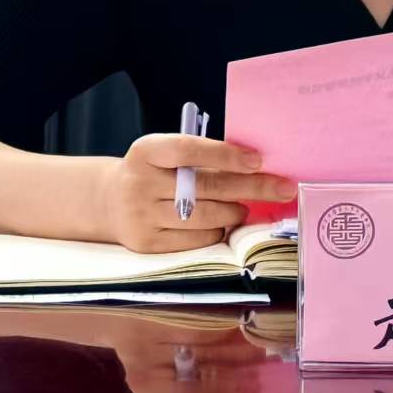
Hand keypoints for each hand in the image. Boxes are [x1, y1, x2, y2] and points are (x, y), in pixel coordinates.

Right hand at [100, 134, 295, 253]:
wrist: (110, 202)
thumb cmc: (154, 173)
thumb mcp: (164, 155)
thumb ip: (199, 158)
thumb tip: (255, 167)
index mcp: (145, 151)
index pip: (188, 149)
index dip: (225, 154)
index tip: (258, 160)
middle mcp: (139, 183)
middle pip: (205, 186)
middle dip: (250, 187)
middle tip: (282, 187)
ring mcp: (141, 215)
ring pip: (203, 217)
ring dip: (234, 212)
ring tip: (244, 208)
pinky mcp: (147, 243)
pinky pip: (195, 240)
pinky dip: (216, 232)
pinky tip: (221, 225)